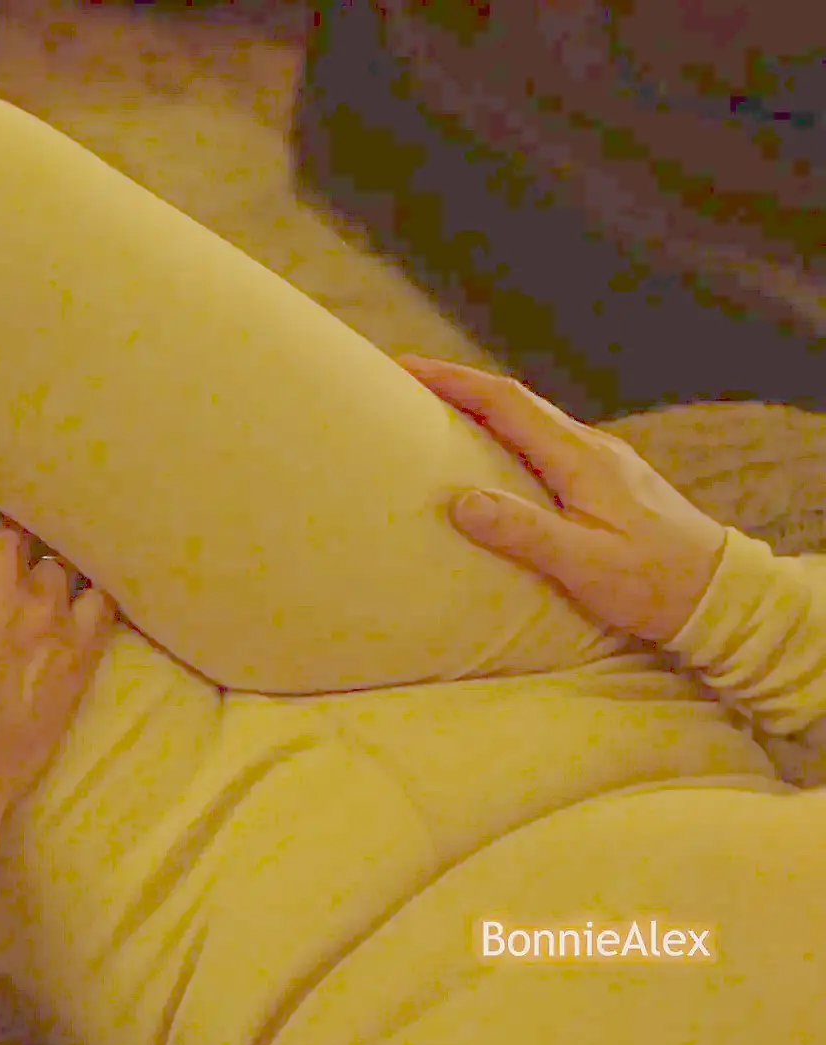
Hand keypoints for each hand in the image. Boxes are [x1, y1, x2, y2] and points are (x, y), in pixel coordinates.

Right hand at [399, 355, 726, 642]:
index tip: (406, 368)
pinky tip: (493, 452)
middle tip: (408, 382)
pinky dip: (507, 432)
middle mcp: (592, 447)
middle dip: (459, 385)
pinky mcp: (608, 479)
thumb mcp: (585, 564)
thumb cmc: (655, 582)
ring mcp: (604, 460)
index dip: (454, 381)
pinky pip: (546, 440)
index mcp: (581, 458)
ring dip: (483, 407)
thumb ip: (523, 531)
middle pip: (517, 401)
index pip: (507, 403)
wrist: (722, 592)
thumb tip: (459, 503)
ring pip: (533, 419)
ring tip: (439, 412)